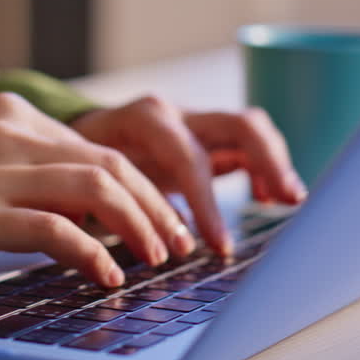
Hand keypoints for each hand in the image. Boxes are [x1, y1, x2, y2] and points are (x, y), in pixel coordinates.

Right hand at [0, 93, 196, 286]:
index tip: (165, 222)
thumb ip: (26, 175)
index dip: (143, 188)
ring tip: (158, 260)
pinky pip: (55, 227)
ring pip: (95, 186)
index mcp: (10, 117)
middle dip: (156, 207)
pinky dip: (92, 253)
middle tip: (178, 246)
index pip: (99, 147)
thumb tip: (87, 214)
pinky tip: (107, 275)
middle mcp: (9, 132)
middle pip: (110, 162)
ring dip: (138, 226)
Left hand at [69, 96, 305, 254]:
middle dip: (269, 162)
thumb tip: (136, 244)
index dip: (206, 203)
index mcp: (144, 119)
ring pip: (251, 130)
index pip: (189, 157)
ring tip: (289, 201)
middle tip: (289, 202)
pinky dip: (263, 169)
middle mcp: (176, 113)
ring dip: (276, 164)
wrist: (70, 138)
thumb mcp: (84, 180)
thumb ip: (109, 201)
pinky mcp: (205, 136)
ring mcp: (194, 121)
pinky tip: (268, 199)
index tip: (218, 246)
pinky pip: (247, 146)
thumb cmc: (76, 165)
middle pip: (239, 124)